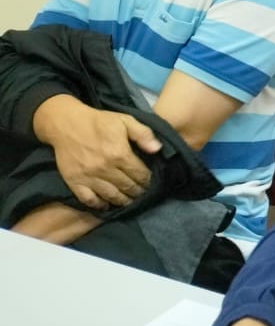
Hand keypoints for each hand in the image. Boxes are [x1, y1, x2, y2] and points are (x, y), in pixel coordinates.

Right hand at [32, 95, 160, 208]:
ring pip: (110, 195)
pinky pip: (88, 199)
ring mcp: (88, 177)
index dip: (147, 180)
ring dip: (123, 201)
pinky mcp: (74, 182)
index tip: (151, 183)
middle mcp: (105, 168)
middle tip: (143, 194)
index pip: (139, 174)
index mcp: (119, 154)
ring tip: (130, 201)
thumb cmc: (99, 122)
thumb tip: (158, 149)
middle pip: (127, 186)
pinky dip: (99, 205)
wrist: (67, 124)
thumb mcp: (125, 120)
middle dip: (138, 192)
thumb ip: (143, 134)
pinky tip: (106, 205)